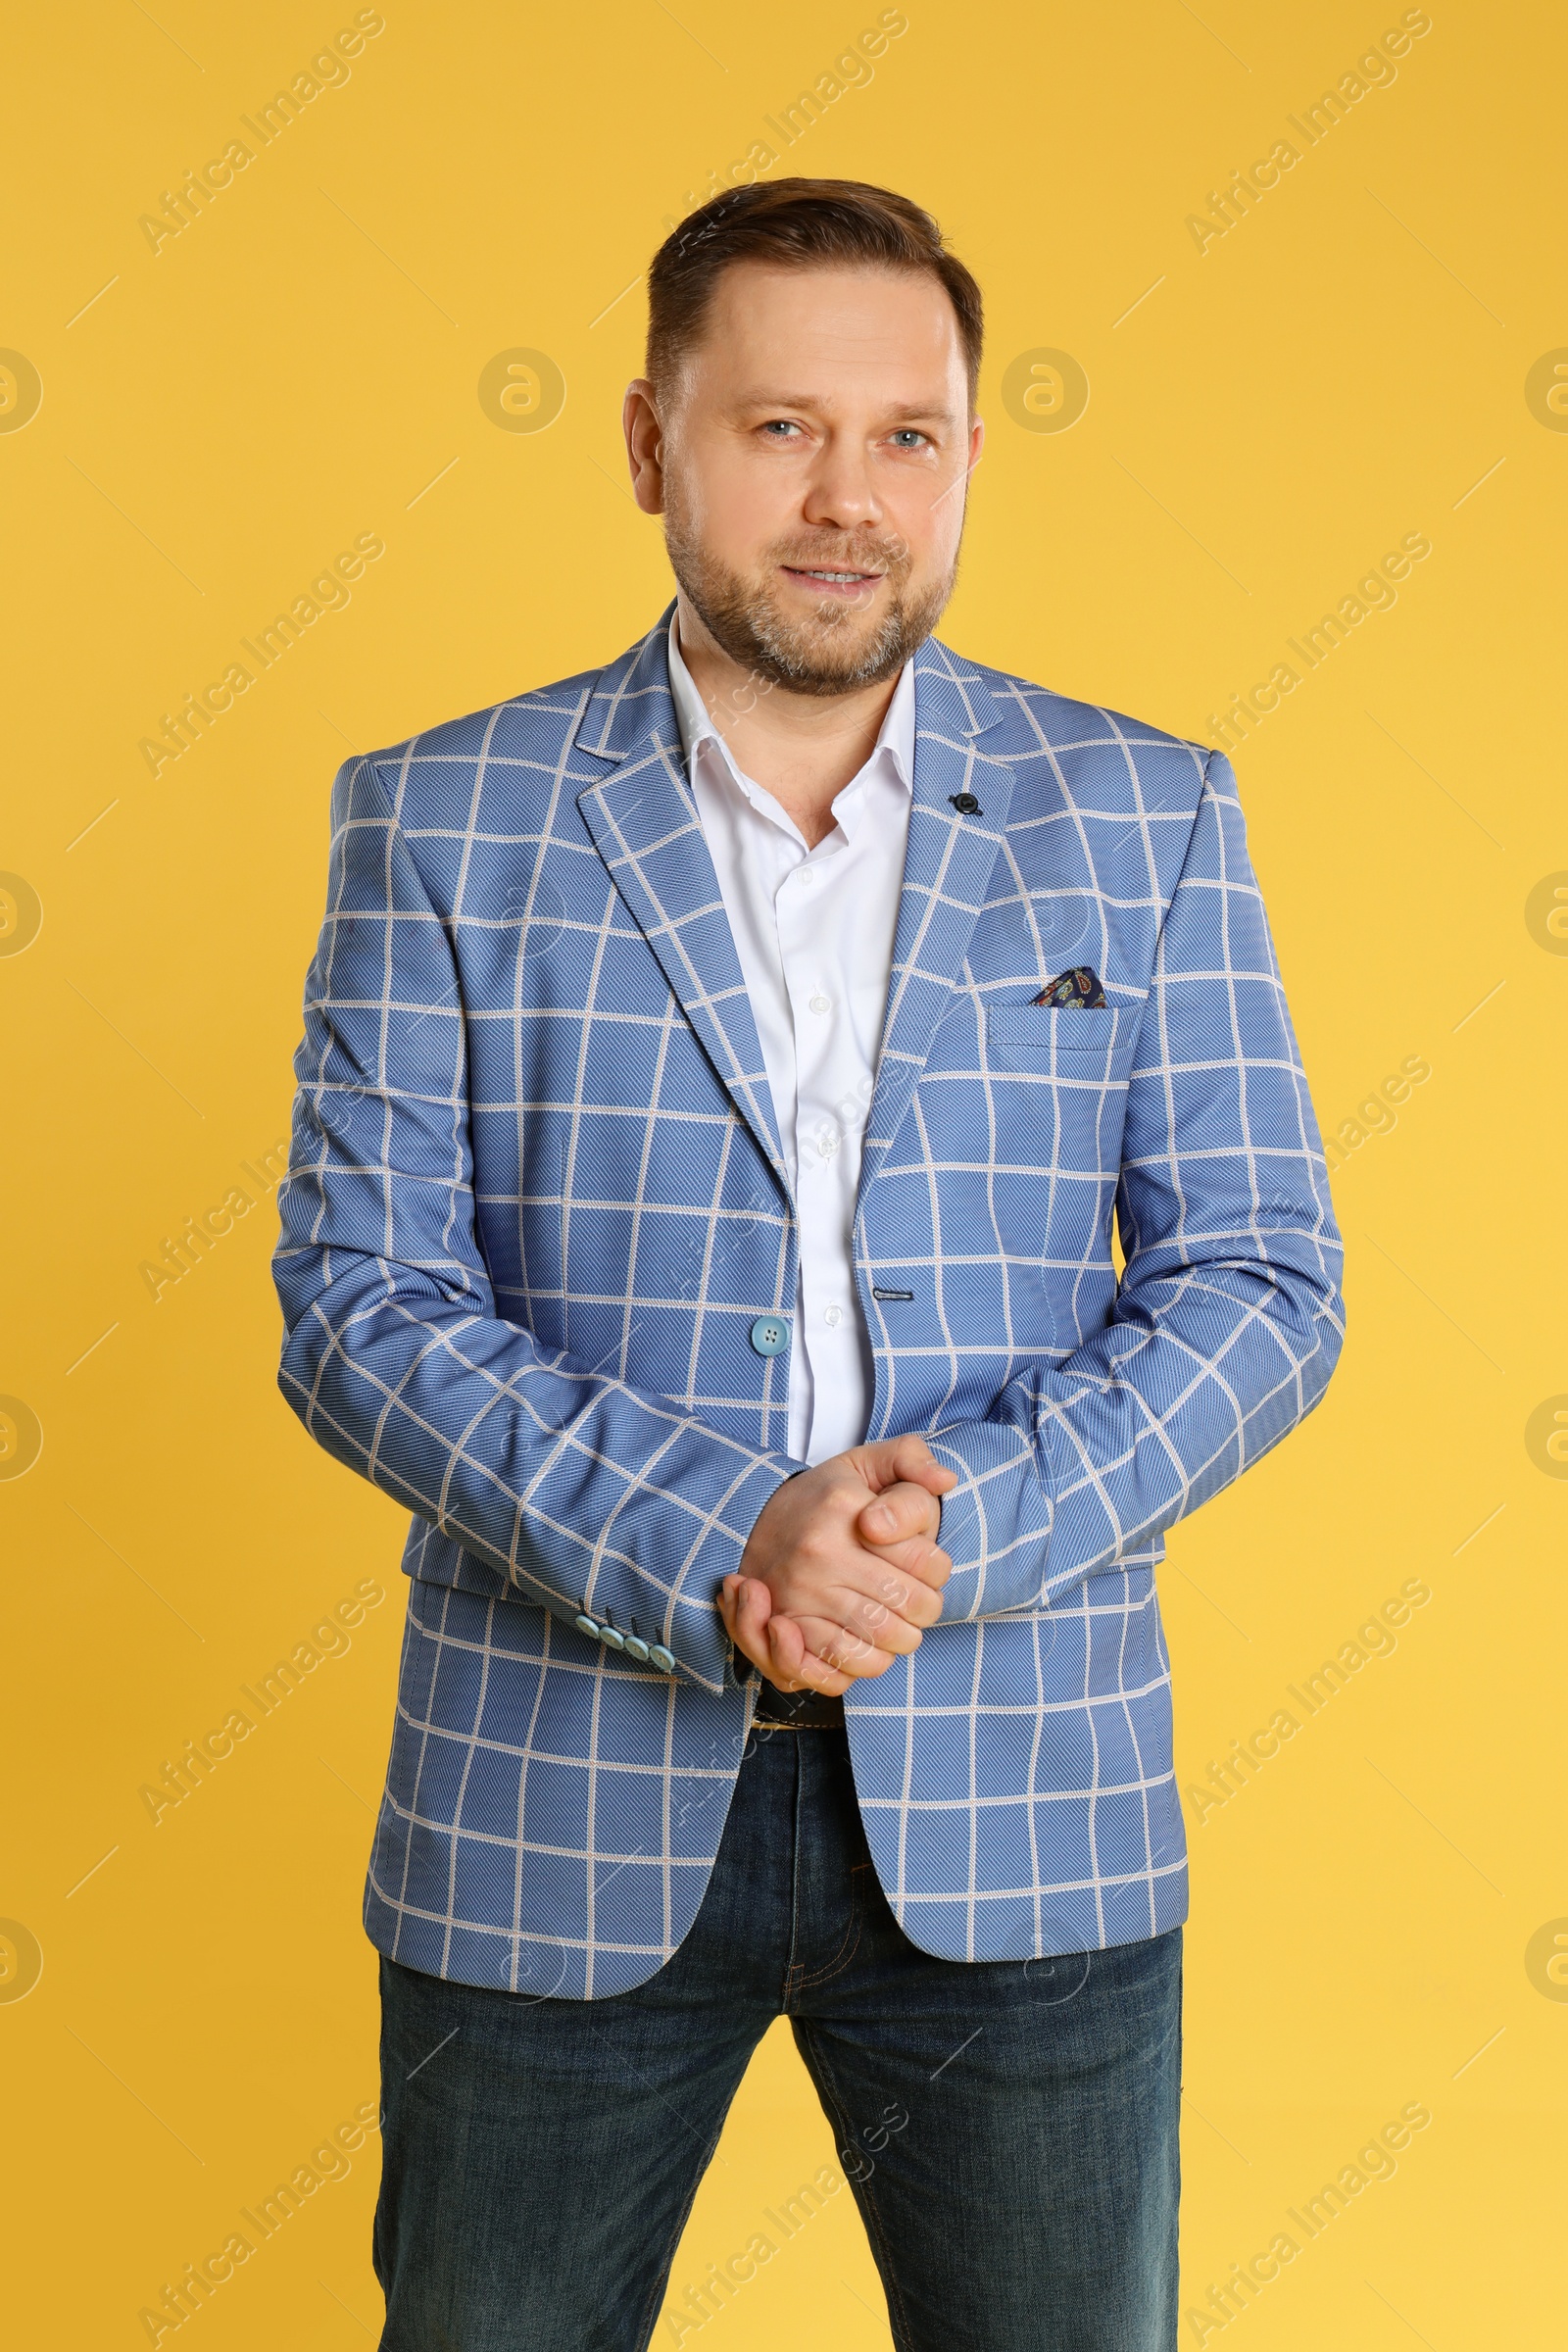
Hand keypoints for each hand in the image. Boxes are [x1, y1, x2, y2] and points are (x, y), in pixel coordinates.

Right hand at [720, 1436, 955, 1695]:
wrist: (755, 1520)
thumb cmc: (824, 1497)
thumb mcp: (865, 1463)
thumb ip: (910, 1459)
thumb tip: (945, 1481)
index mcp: (843, 1509)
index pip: (927, 1561)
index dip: (940, 1571)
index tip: (930, 1569)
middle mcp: (819, 1554)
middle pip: (908, 1606)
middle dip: (926, 1611)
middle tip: (918, 1604)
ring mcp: (798, 1594)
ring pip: (878, 1640)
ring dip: (900, 1642)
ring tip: (898, 1627)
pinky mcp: (784, 1629)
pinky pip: (837, 1666)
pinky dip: (864, 1666)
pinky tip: (870, 1648)